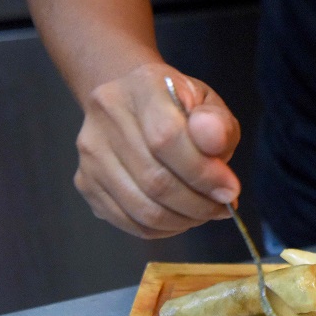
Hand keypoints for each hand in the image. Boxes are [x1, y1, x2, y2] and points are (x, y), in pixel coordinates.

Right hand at [73, 63, 240, 237]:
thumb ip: (217, 125)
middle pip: (154, 179)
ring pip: (141, 207)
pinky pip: (127, 221)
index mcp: (142, 86)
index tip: (230, 190)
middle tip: (221, 207)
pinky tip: (180, 218)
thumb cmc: (180, 108)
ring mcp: (91, 151)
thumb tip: (214, 145)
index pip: (166, 138)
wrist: (136, 104)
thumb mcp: (209, 105)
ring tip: (204, 213)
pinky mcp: (85, 181)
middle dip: (198, 204)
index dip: (202, 172)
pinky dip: (161, 229)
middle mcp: (107, 115)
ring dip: (182, 220)